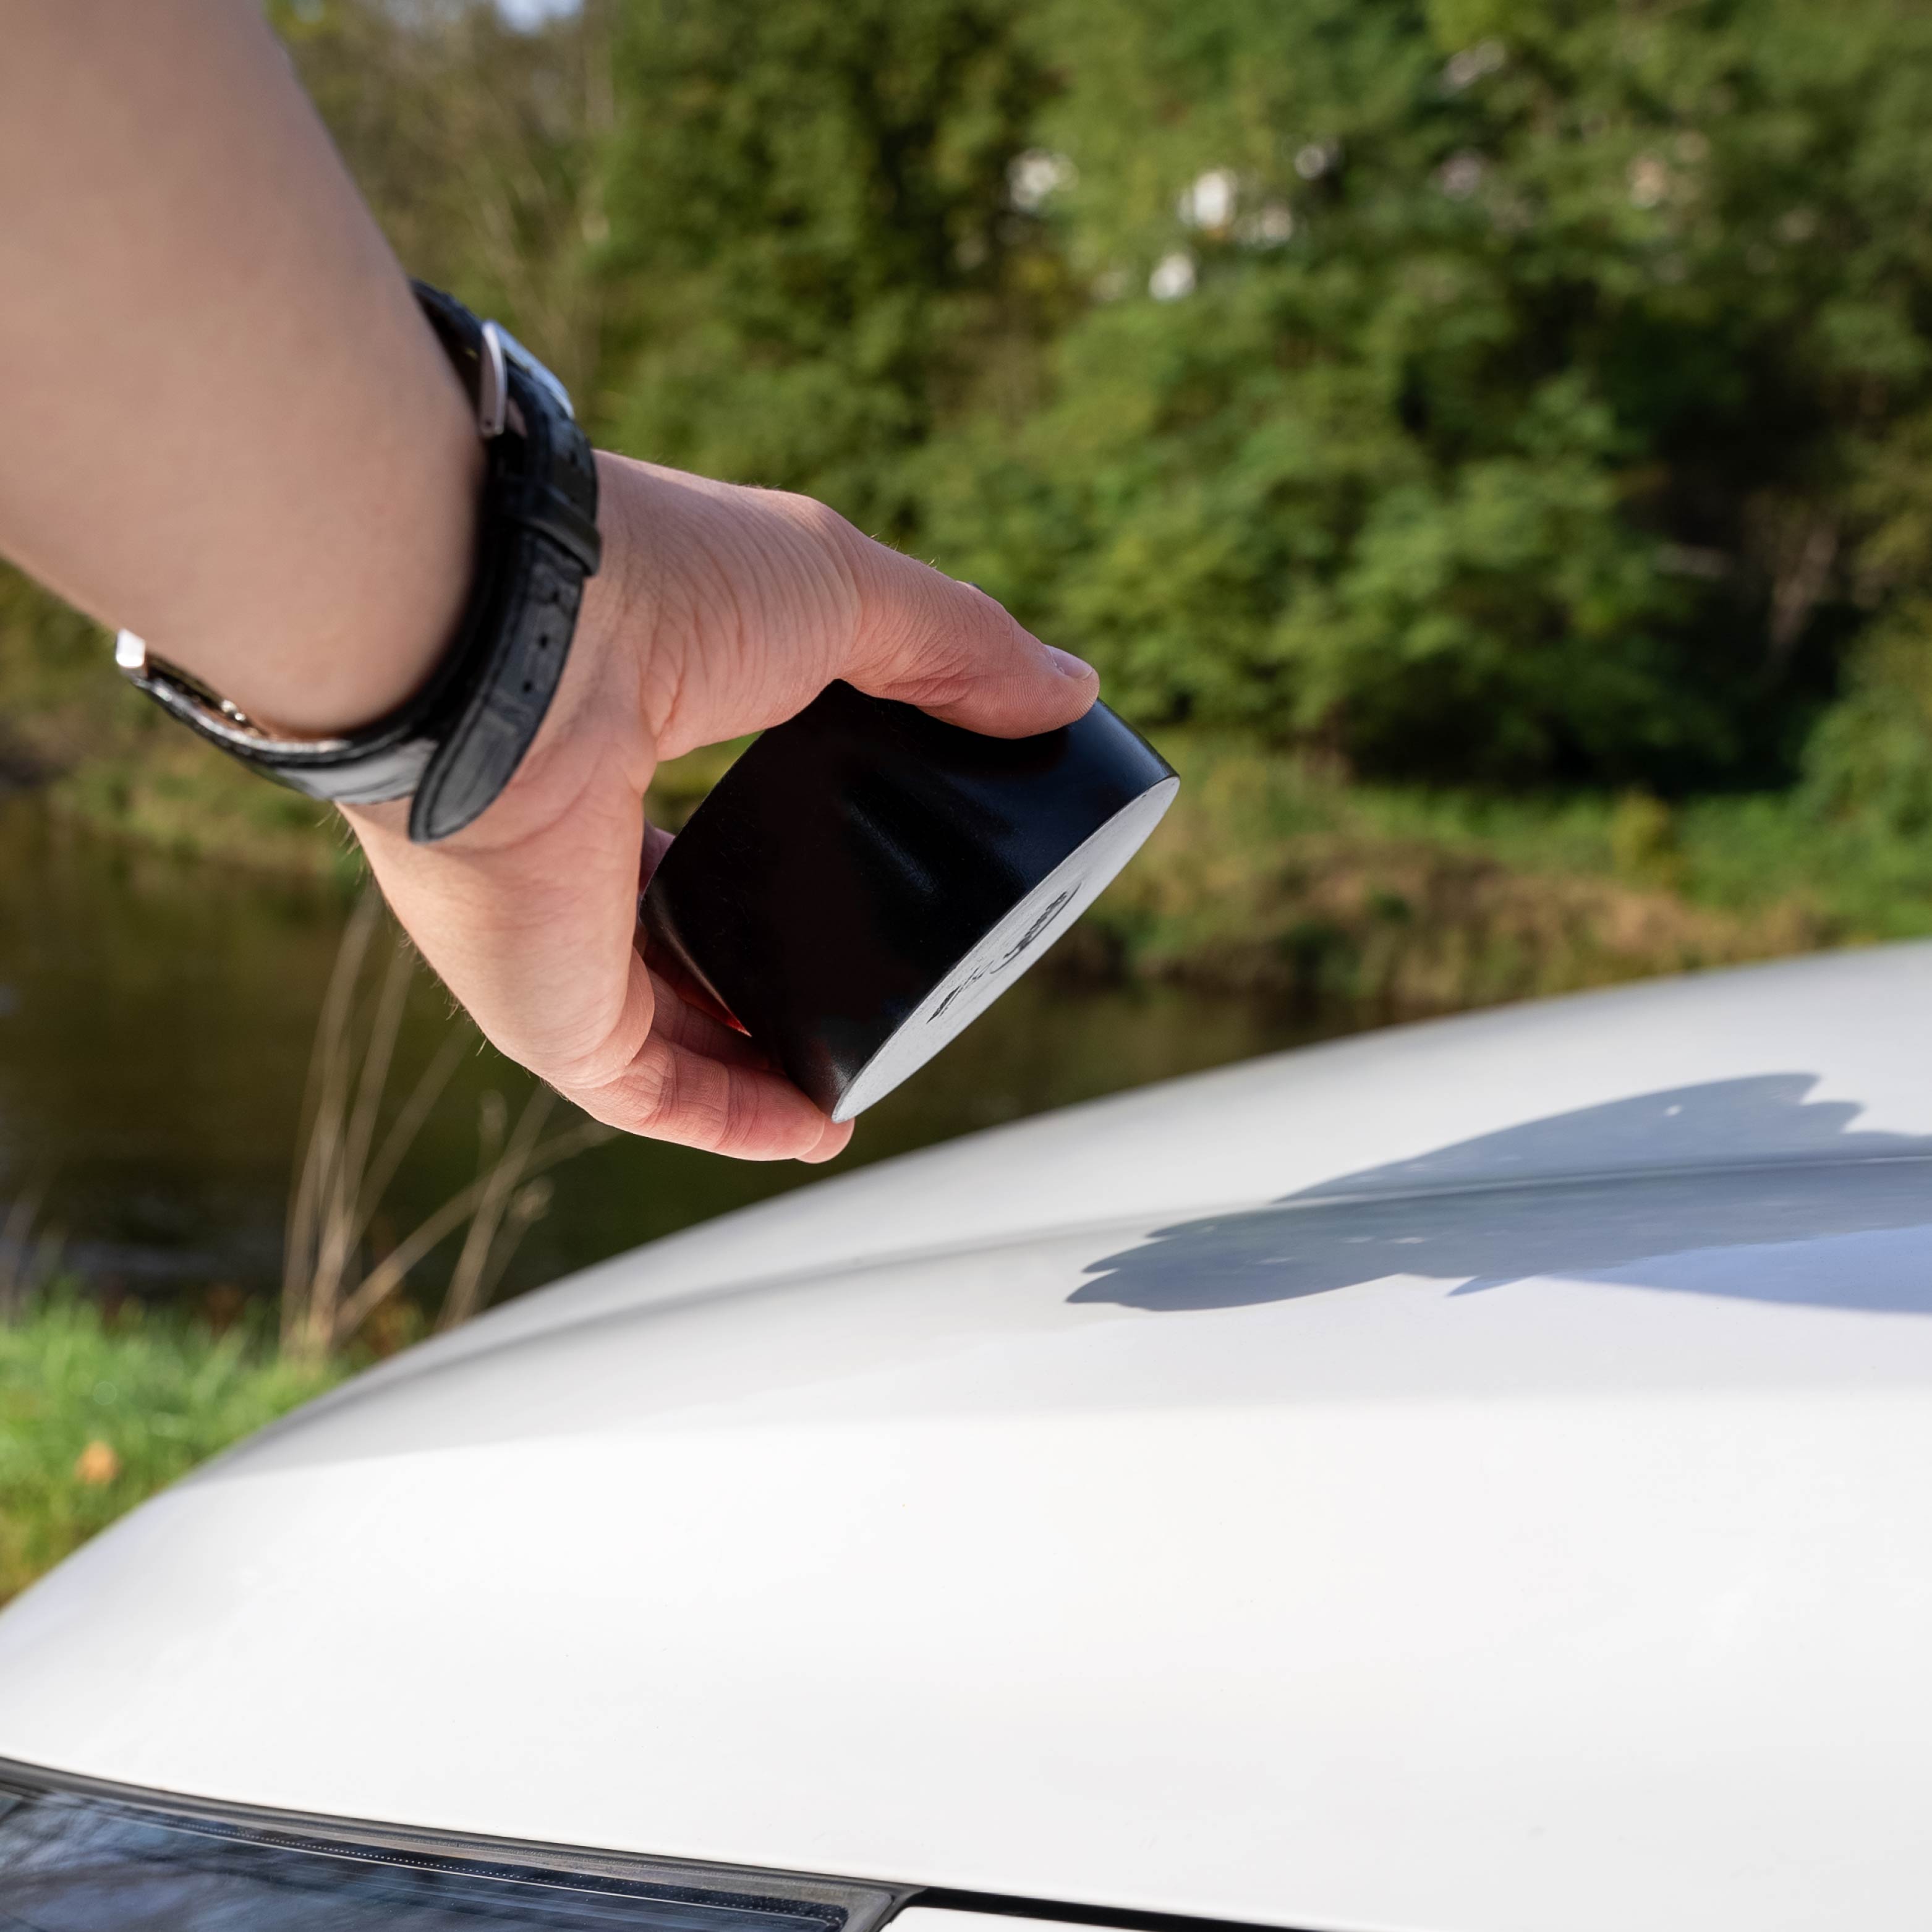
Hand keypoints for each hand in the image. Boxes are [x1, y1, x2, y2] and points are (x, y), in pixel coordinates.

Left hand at [344, 453, 1098, 1161]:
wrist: (511, 641)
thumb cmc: (651, 584)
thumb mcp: (839, 594)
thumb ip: (951, 646)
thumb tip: (1067, 692)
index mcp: (611, 737)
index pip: (692, 824)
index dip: (776, 860)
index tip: (867, 881)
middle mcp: (569, 846)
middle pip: (676, 942)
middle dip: (762, 977)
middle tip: (863, 994)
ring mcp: (556, 937)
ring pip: (664, 1033)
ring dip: (759, 1066)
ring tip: (853, 1085)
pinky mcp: (553, 1015)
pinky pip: (653, 1097)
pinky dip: (738, 1119)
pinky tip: (821, 1123)